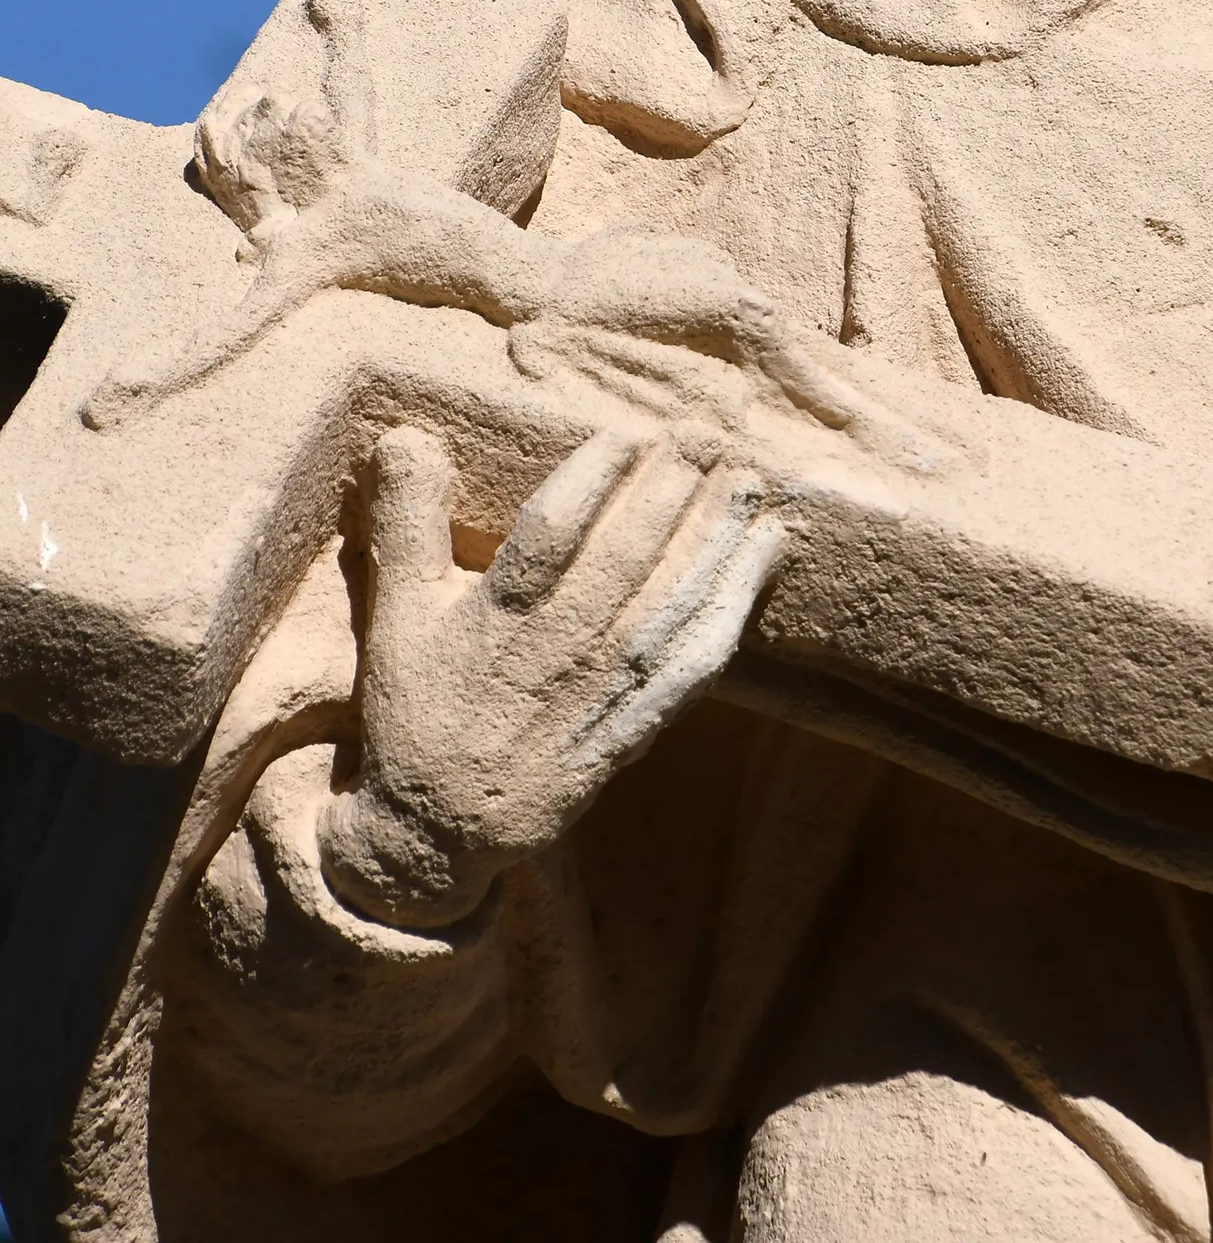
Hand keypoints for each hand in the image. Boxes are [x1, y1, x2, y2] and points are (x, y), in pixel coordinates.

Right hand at [318, 426, 787, 928]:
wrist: (443, 830)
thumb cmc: (419, 709)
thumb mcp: (396, 616)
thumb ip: (407, 523)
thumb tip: (405, 436)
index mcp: (494, 623)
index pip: (549, 537)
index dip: (592, 480)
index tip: (626, 432)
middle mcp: (556, 655)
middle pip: (624, 562)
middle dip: (670, 491)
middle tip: (706, 432)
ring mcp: (603, 692)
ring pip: (671, 603)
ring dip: (715, 536)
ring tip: (745, 475)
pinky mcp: (638, 723)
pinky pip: (698, 659)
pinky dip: (737, 602)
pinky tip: (767, 549)